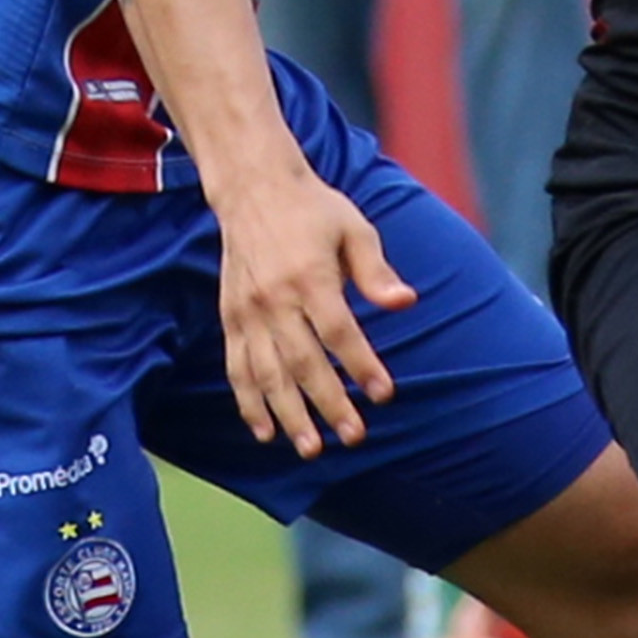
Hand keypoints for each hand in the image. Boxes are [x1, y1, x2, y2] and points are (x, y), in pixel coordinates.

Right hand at [211, 165, 416, 457]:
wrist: (253, 188)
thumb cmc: (314, 209)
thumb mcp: (354, 228)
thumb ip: (375, 271)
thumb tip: (406, 302)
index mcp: (309, 276)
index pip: (338, 331)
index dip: (360, 365)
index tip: (384, 394)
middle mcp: (275, 298)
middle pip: (303, 362)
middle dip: (328, 403)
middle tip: (353, 437)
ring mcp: (247, 311)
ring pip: (267, 373)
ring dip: (288, 414)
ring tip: (310, 448)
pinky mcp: (230, 317)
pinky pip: (237, 367)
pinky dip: (248, 401)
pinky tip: (265, 431)